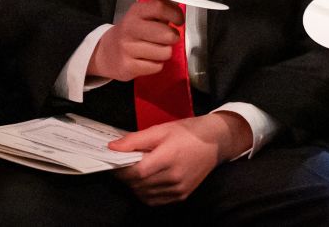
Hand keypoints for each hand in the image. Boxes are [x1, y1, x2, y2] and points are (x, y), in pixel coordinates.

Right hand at [87, 0, 182, 80]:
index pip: (161, 7)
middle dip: (173, 37)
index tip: (178, 21)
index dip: (176, 14)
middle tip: (168, 38)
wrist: (105, 51)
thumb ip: (160, 10)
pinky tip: (147, 60)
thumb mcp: (142, 15)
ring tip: (155, 49)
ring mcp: (127, 48)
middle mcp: (130, 28)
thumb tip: (178, 5)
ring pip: (165, 52)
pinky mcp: (127, 66)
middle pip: (167, 34)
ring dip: (164, 52)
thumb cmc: (132, 32)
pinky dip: (156, 64)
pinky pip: (157, 66)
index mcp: (136, 12)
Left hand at [109, 112, 251, 204]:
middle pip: (138, 184)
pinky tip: (147, 181)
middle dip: (126, 176)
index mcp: (169, 157)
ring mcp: (178, 189)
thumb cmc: (188, 132)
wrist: (215, 142)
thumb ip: (135, 139)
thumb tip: (112, 147)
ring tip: (137, 171)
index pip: (137, 172)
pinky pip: (155, 200)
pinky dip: (146, 193)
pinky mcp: (182, 195)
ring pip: (144, 194)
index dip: (121, 170)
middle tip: (124, 164)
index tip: (115, 161)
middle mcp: (174, 177)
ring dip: (135, 185)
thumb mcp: (161, 129)